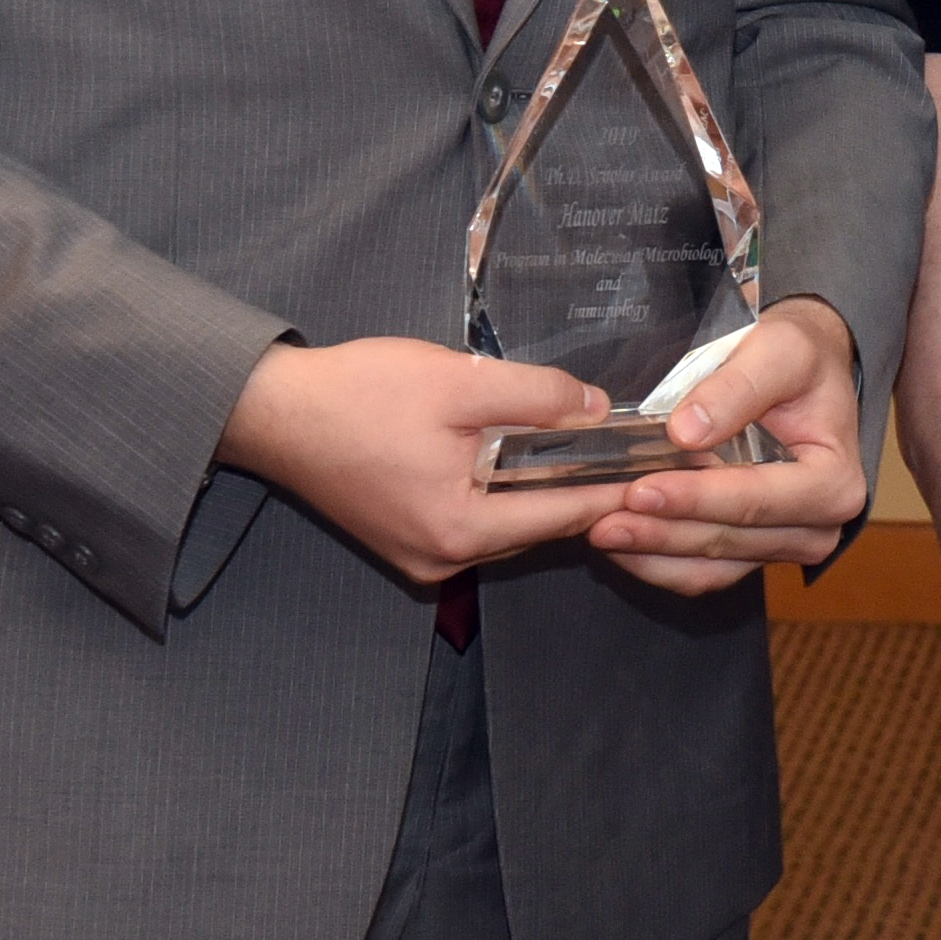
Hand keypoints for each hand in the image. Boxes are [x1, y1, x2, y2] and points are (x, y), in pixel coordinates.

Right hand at [215, 334, 623, 592]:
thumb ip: (535, 396)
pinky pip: (476, 523)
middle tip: (642, 460)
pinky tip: (527, 461)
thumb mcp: (457, 381)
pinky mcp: (404, 541)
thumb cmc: (356, 394)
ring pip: (509, 527)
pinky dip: (505, 496)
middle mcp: (442, 559)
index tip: (669, 476)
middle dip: (587, 492)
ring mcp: (420, 556)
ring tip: (597, 456)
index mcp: (459, 528)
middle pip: (539, 529)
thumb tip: (598, 410)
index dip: (618, 491)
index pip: (565, 516)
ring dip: (544, 494)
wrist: (271, 412)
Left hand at [586, 302, 869, 595]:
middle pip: (730, 540)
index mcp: (834, 482)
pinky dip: (660, 562)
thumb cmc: (800, 357)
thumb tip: (686, 432)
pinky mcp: (754, 551)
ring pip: (712, 566)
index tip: (641, 491)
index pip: (756, 500)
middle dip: (663, 531)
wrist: (806, 372)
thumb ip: (737, 387)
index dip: (696, 499)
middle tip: (602, 520)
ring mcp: (785, 544)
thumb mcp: (778, 350)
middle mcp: (818, 526)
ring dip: (654, 553)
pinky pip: (705, 572)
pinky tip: (622, 543)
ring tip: (601, 530)